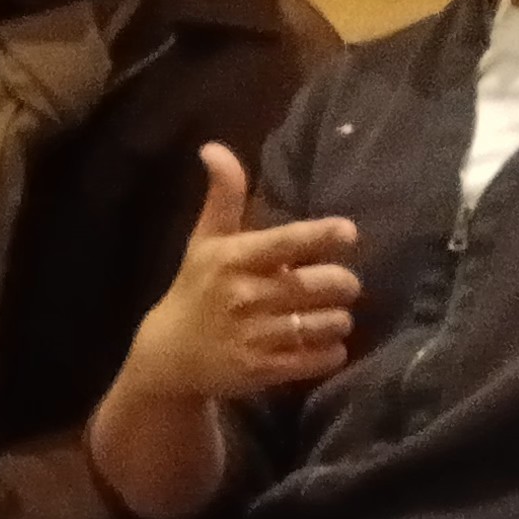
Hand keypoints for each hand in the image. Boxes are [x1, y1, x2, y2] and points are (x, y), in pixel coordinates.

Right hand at [121, 146, 361, 404]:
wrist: (169, 356)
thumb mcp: (205, 242)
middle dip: (342, 283)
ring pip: (326, 323)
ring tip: (333, 313)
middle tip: (343, 283)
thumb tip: (214, 147)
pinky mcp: (264, 371)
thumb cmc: (196, 289)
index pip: (286, 243)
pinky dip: (332, 350)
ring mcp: (256, 336)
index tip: (349, 232)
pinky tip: (326, 342)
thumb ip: (223, 196)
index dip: (322, 235)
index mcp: (234, 259)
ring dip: (340, 318)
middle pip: (319, 285)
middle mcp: (246, 296)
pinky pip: (318, 358)